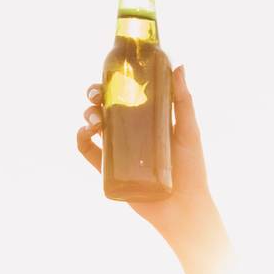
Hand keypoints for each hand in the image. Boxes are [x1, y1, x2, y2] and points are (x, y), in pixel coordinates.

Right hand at [76, 65, 218, 246]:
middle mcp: (132, 133)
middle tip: (95, 94)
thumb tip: (178, 66)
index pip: (127, 95)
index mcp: (149, 121)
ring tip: (95, 117)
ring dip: (88, 115)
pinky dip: (81, 139)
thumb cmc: (192, 169)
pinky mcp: (110, 170)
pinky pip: (89, 152)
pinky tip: (84, 131)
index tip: (110, 71)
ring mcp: (120, 151)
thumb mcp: (188, 131)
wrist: (183, 208)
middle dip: (95, 96)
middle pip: (107, 107)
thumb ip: (183, 101)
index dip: (114, 82)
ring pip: (95, 126)